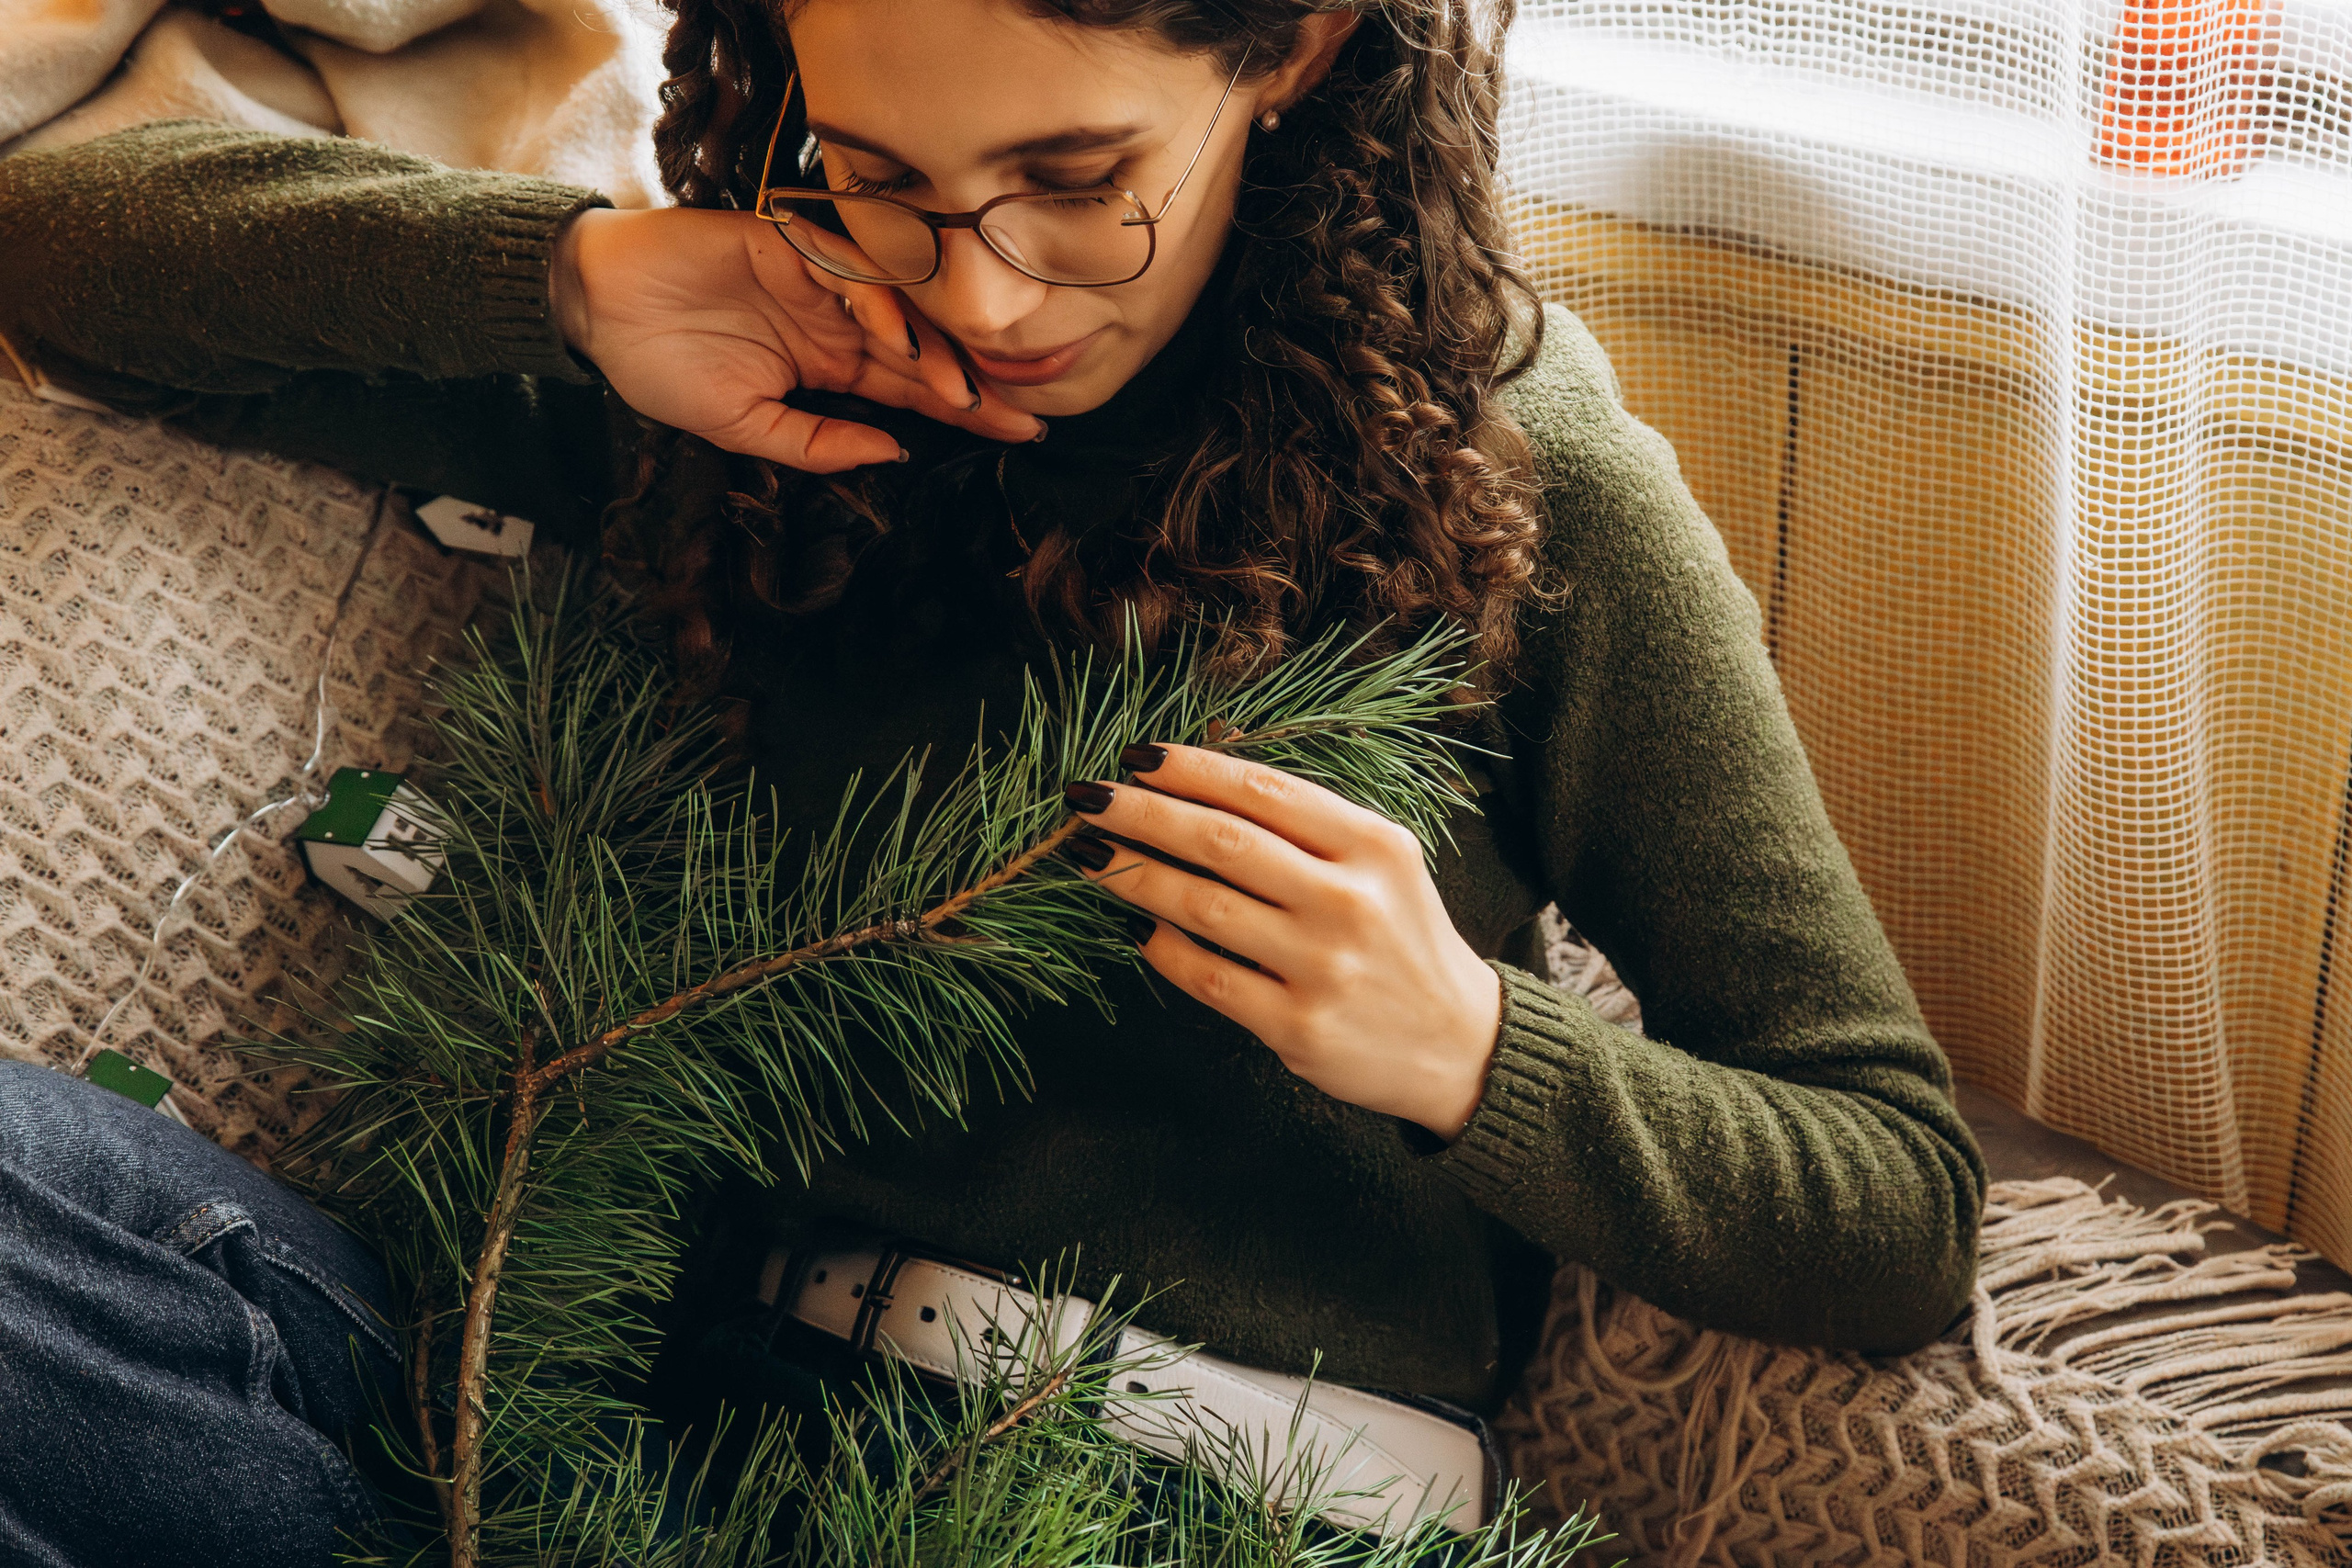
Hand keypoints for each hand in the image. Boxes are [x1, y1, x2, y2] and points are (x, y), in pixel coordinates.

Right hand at [552, 207, 1040, 471]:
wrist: (599, 306)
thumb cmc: (662, 365)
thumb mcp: (743, 428)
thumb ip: (815, 444)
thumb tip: (893, 451)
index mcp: (831, 365)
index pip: (913, 390)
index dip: (966, 410)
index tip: (1020, 436)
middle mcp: (836, 322)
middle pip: (923, 353)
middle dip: (976, 385)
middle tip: (1026, 418)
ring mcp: (817, 283)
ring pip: (898, 312)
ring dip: (934, 353)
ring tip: (968, 396)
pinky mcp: (789, 246)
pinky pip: (848, 271)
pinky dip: (876, 302)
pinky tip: (897, 340)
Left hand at [1062, 744, 1502, 1139]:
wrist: (1460, 1043)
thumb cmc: (1402, 938)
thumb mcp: (1380, 863)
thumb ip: (1306, 824)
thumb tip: (1198, 778)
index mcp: (1373, 845)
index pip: (1262, 790)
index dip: (1190, 769)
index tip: (1135, 756)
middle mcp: (1350, 900)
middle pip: (1221, 842)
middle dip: (1142, 813)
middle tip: (1086, 797)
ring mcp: (1323, 966)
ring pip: (1203, 907)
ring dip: (1133, 875)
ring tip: (1088, 854)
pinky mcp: (1298, 1026)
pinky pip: (1208, 976)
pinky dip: (1162, 948)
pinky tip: (1136, 927)